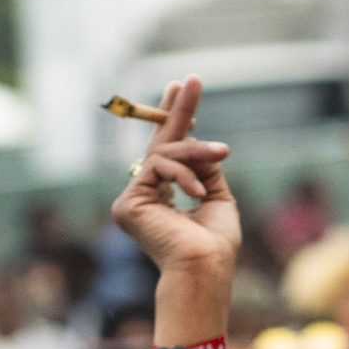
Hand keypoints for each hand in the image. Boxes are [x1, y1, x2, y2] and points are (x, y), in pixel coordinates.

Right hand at [110, 77, 238, 283]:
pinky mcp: (126, 205)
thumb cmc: (215, 244)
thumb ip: (204, 168)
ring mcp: (132, 201)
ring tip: (221, 154)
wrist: (206, 267)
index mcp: (163, 197)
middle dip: (177, 111)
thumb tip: (201, 143)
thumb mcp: (216, 195)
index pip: (167, 154)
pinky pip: (158, 168)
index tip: (183, 89)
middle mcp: (143, 197)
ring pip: (163, 155)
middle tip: (192, 81)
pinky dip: (183, 175)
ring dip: (196, 151)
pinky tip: (197, 193)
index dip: (175, 121)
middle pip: (158, 145)